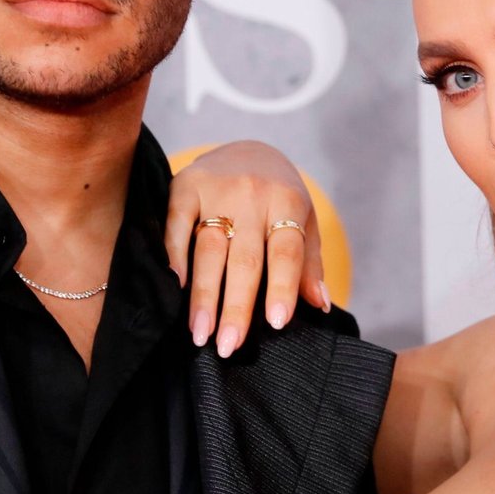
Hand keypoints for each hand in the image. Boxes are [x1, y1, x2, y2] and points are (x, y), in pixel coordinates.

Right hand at [166, 141, 329, 356]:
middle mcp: (253, 194)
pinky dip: (175, 256)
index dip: (282, 287)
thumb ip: (309, 263)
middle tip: (227, 346)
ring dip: (203, 295)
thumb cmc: (279, 196)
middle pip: (245, 259)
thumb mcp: (304, 220)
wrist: (246, 147)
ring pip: (209, 248)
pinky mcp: (185, 185)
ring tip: (200, 333)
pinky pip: (177, 225)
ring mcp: (216, 189)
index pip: (286, 252)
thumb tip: (320, 305)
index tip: (276, 324)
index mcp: (288, 202)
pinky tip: (175, 287)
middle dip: (236, 306)